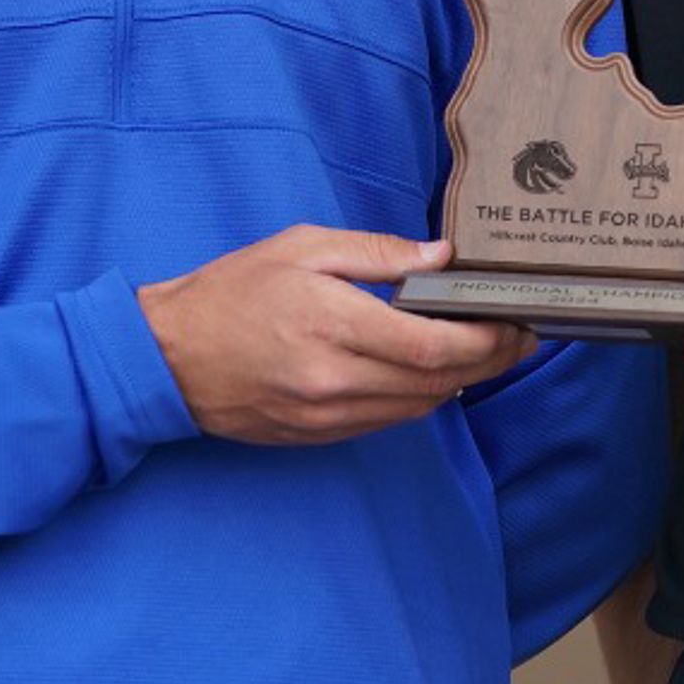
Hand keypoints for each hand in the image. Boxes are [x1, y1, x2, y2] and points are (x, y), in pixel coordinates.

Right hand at [140, 228, 532, 444]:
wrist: (166, 356)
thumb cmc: (231, 292)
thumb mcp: (302, 247)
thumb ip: (377, 253)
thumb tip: (440, 258)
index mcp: (332, 324)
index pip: (432, 347)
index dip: (486, 341)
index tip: (514, 323)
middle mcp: (333, 380)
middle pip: (437, 384)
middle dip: (488, 363)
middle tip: (518, 339)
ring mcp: (325, 415)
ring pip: (417, 408)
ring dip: (458, 384)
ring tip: (484, 353)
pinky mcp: (316, 435)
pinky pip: (386, 422)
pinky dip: (418, 400)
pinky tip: (430, 375)